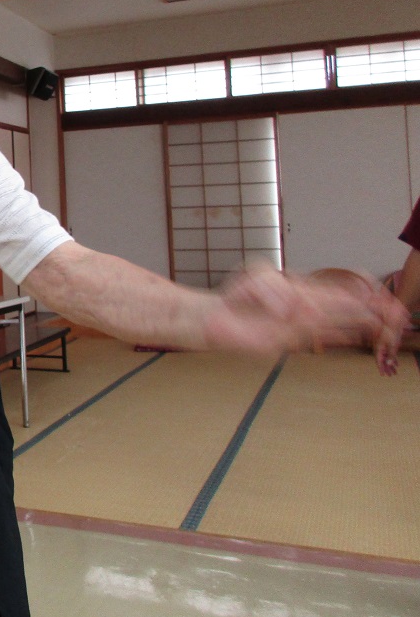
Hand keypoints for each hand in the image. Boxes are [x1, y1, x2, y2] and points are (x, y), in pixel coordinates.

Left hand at [208, 266, 406, 375]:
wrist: (216, 317)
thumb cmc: (236, 296)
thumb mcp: (256, 277)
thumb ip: (274, 288)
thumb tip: (293, 308)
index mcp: (304, 289)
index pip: (341, 289)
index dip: (364, 291)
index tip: (385, 296)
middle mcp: (308, 306)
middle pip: (348, 307)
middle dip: (375, 309)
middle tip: (400, 313)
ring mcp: (301, 324)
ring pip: (341, 322)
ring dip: (364, 323)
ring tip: (390, 325)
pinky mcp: (290, 339)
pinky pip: (321, 337)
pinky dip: (341, 337)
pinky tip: (359, 338)